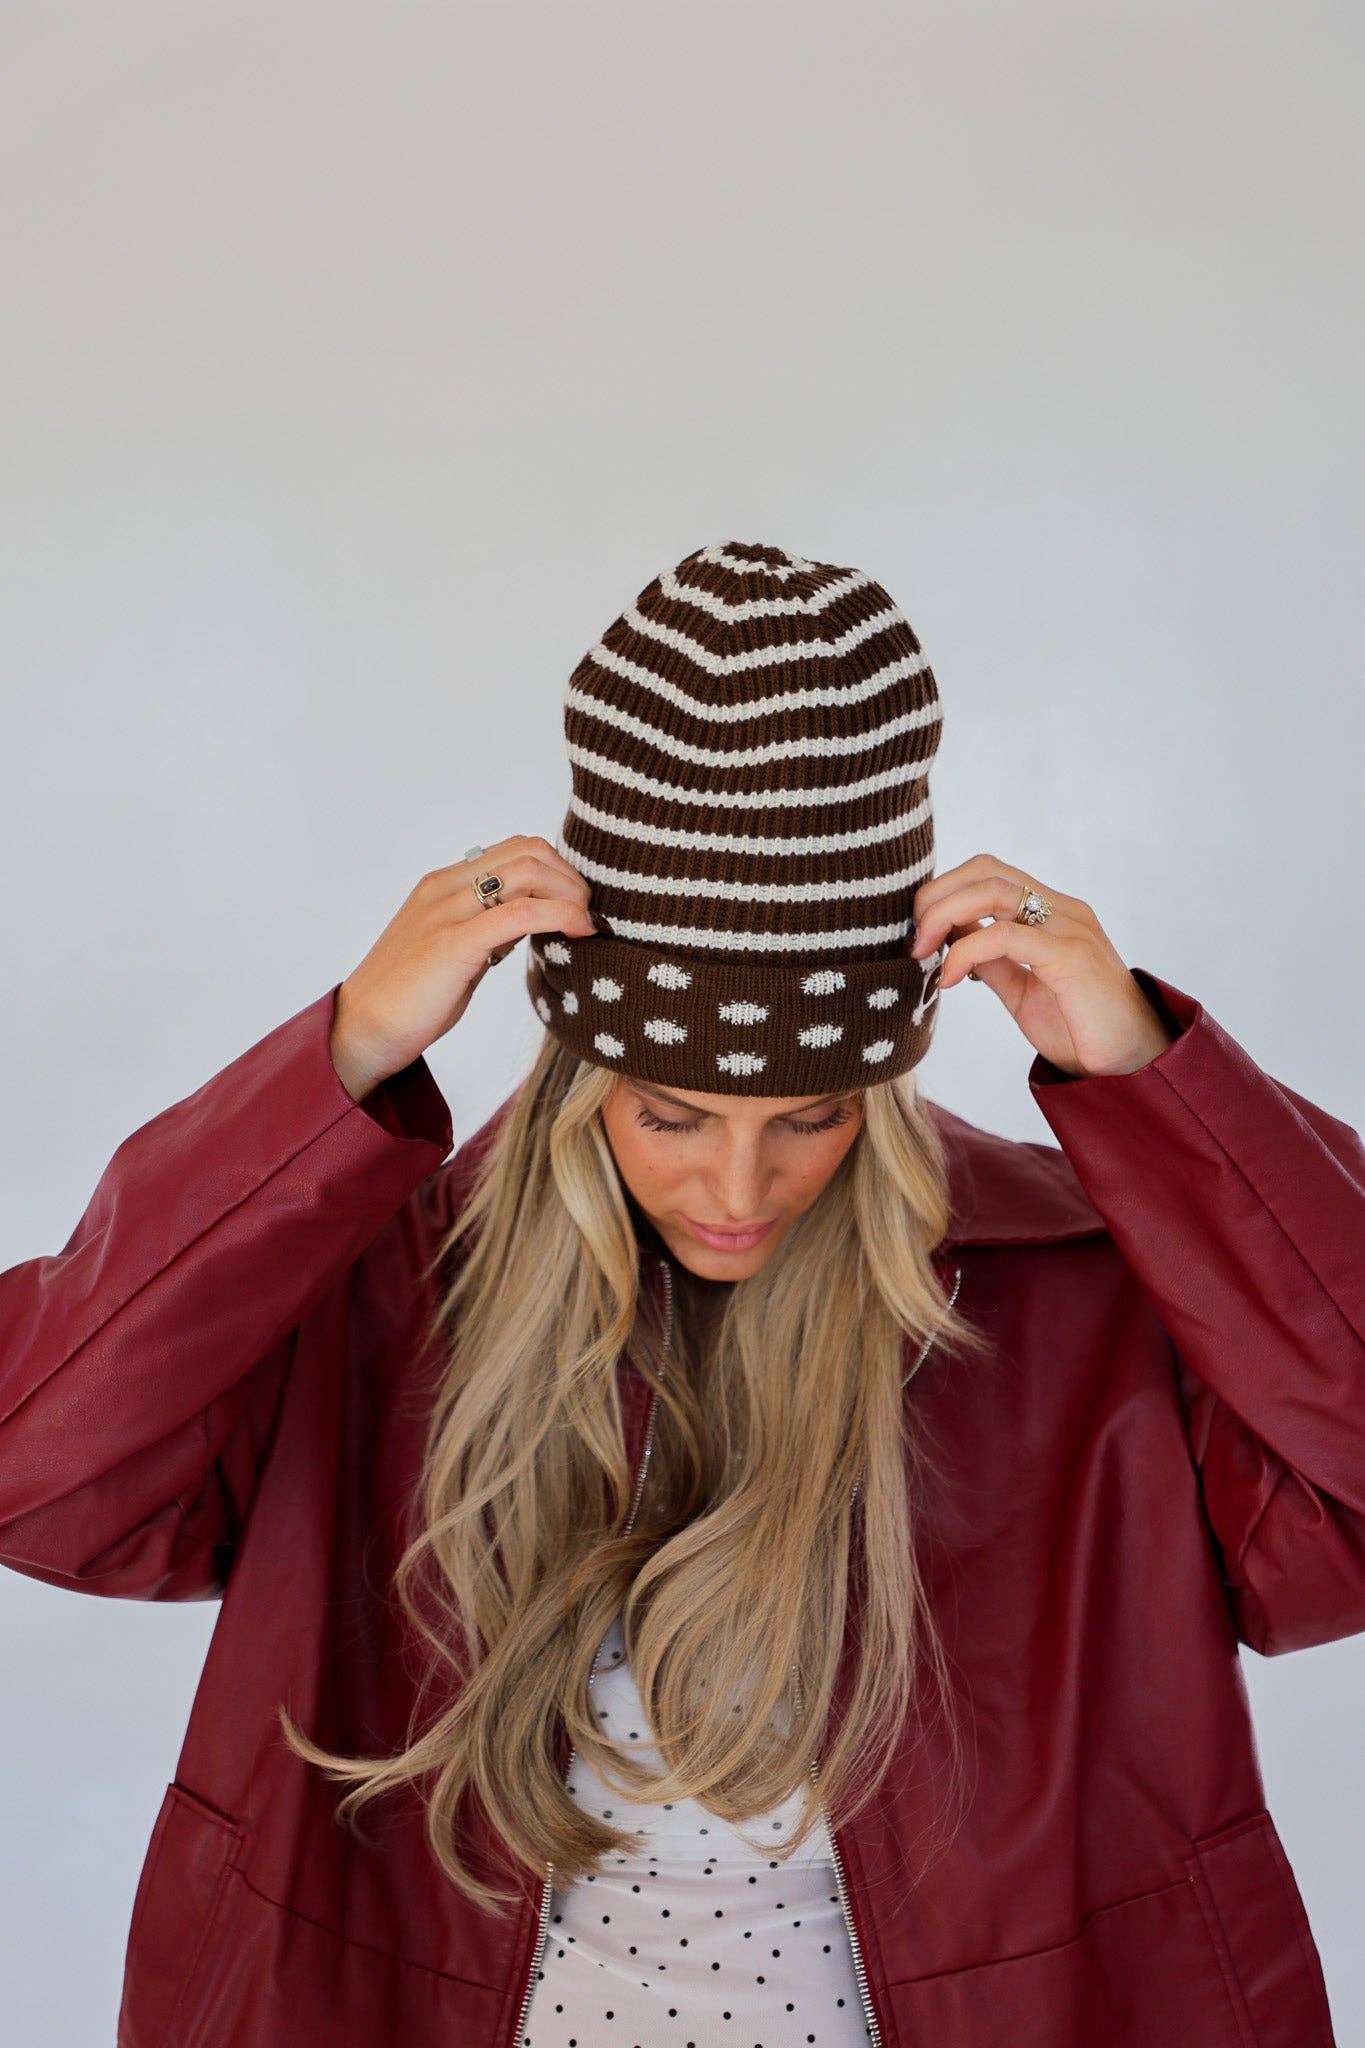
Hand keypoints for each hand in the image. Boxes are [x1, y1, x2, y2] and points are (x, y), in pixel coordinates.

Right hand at [329, 835, 595, 1099]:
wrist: (362, 1029)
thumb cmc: (409, 998)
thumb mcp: (454, 950)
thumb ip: (487, 929)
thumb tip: (529, 921)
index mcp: (444, 884)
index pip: (514, 850)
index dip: (557, 870)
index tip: (576, 903)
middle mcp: (446, 887)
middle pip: (527, 850)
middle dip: (570, 877)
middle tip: (588, 913)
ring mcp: (448, 911)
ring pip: (527, 871)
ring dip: (571, 893)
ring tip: (586, 924)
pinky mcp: (454, 943)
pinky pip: (520, 912)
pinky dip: (561, 914)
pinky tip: (578, 932)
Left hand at [908, 853, 1178, 1078]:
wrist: (1132, 1064)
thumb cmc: (1081, 1029)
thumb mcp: (1021, 990)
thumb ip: (991, 961)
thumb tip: (949, 941)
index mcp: (1051, 912)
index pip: (988, 872)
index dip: (944, 892)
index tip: (919, 933)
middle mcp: (1062, 910)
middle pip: (985, 870)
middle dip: (936, 897)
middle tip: (914, 941)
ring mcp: (1070, 928)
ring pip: (993, 891)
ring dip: (944, 915)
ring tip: (923, 953)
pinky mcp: (1072, 957)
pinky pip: (1007, 935)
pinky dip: (967, 951)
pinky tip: (950, 978)